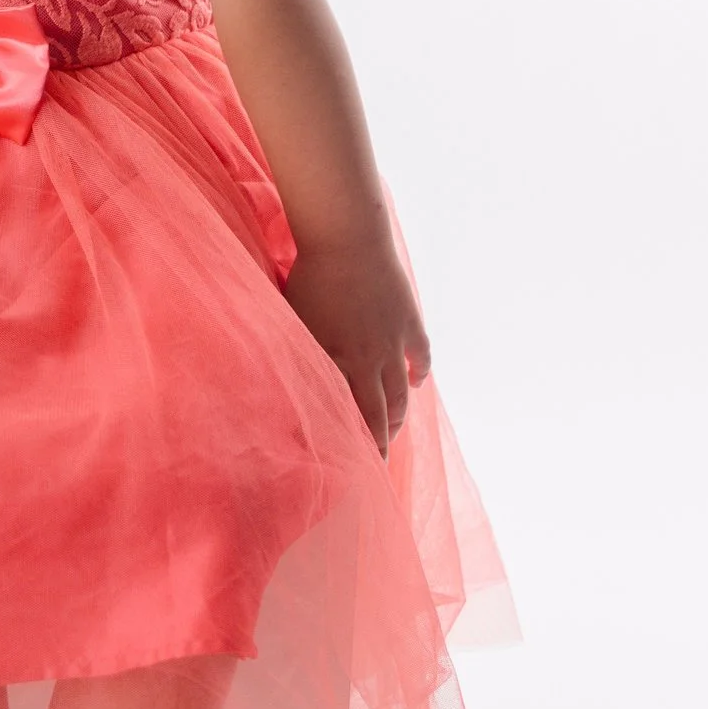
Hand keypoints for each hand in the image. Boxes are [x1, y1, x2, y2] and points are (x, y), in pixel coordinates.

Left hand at [282, 230, 430, 456]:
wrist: (347, 238)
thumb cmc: (310, 277)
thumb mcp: (294, 323)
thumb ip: (296, 356)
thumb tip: (287, 386)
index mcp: (340, 363)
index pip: (353, 419)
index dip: (356, 447)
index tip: (355, 470)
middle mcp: (371, 360)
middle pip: (382, 414)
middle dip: (381, 444)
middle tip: (379, 466)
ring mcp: (394, 341)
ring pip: (402, 391)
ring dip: (399, 414)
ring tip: (394, 429)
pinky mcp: (409, 321)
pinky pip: (420, 357)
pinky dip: (419, 373)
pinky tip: (415, 384)